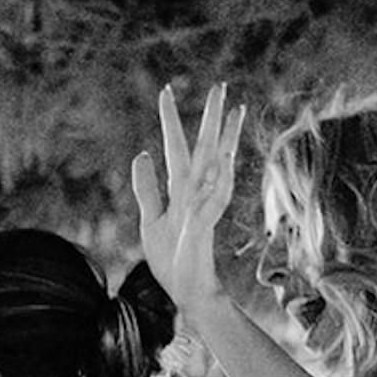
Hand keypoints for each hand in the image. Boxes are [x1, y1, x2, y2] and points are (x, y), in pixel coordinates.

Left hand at [130, 82, 246, 314]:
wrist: (183, 292)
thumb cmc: (171, 259)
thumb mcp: (150, 220)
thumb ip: (147, 188)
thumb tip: (142, 154)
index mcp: (179, 190)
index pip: (175, 147)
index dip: (169, 119)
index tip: (165, 90)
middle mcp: (194, 193)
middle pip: (203, 148)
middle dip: (210, 117)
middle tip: (220, 84)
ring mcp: (202, 207)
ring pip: (216, 165)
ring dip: (226, 138)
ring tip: (235, 109)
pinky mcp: (204, 226)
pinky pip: (215, 199)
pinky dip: (222, 179)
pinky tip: (227, 158)